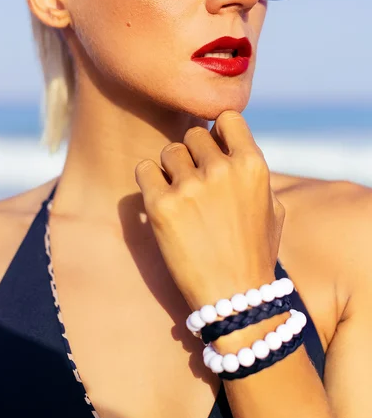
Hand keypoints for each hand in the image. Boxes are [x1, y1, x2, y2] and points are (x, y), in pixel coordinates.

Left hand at [135, 110, 284, 310]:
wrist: (235, 300)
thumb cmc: (256, 253)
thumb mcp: (274, 208)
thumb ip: (256, 172)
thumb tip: (234, 146)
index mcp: (253, 165)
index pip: (227, 117)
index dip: (218, 132)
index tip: (213, 150)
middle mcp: (222, 170)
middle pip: (193, 134)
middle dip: (193, 154)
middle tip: (194, 182)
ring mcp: (191, 187)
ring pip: (168, 151)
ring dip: (170, 169)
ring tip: (179, 197)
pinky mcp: (162, 206)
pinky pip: (144, 169)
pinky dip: (148, 180)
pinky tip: (159, 200)